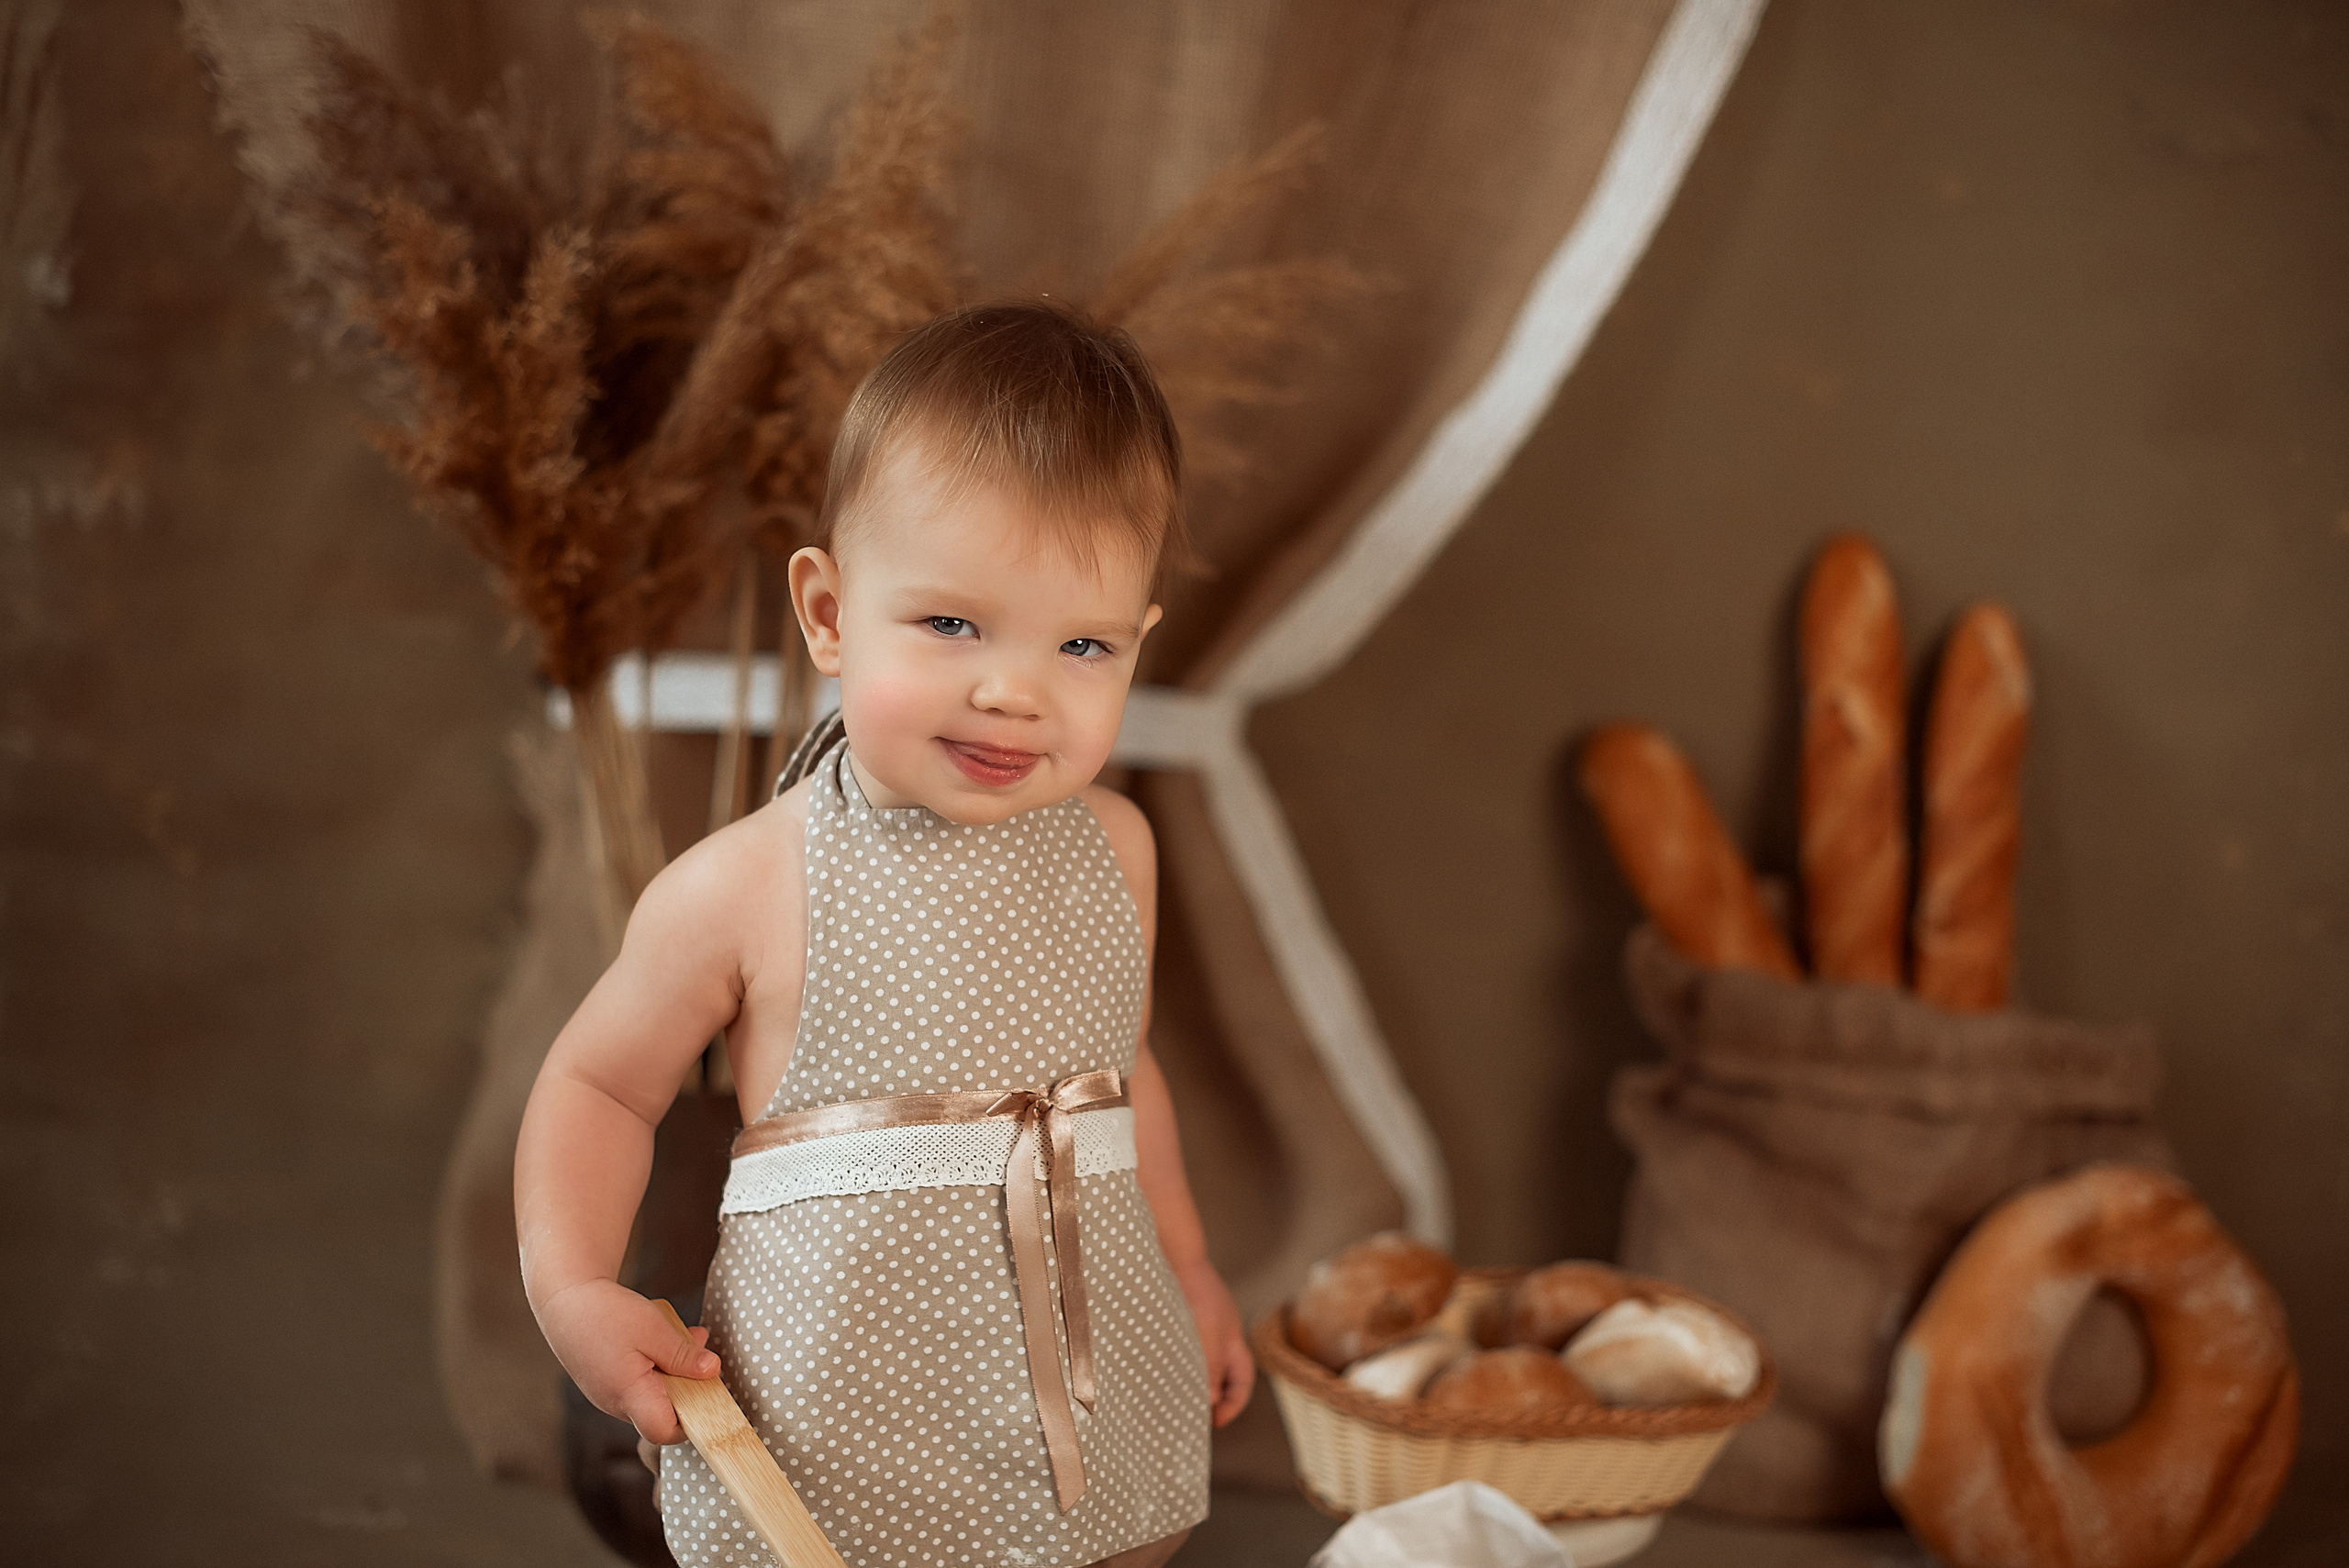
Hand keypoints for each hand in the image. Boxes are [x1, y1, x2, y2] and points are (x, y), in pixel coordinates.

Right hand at [535, 1278, 718, 1444]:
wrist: (563, 1297)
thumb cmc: (604, 1313)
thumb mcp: (654, 1329)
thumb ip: (683, 1356)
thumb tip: (712, 1371)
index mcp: (628, 1395)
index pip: (664, 1433)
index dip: (691, 1418)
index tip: (706, 1391)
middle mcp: (615, 1403)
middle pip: (663, 1410)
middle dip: (687, 1381)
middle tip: (697, 1350)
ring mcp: (608, 1394)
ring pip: (652, 1392)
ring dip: (672, 1367)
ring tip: (681, 1335)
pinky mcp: (605, 1381)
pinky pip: (638, 1380)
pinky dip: (654, 1361)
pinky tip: (659, 1335)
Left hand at [1173, 1256, 1254, 1427]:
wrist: (1172, 1252)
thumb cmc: (1193, 1290)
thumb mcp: (1206, 1334)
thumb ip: (1209, 1368)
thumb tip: (1208, 1401)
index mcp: (1232, 1340)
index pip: (1242, 1381)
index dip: (1232, 1404)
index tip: (1214, 1421)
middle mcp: (1217, 1336)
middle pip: (1221, 1378)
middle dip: (1209, 1399)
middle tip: (1189, 1417)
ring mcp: (1197, 1327)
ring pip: (1197, 1367)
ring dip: (1188, 1384)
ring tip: (1169, 1401)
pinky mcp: (1175, 1321)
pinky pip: (1179, 1353)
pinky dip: (1172, 1368)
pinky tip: (1155, 1375)